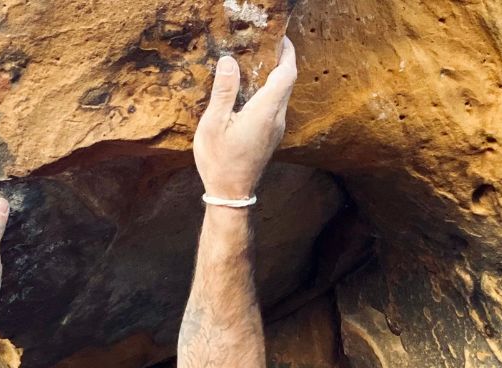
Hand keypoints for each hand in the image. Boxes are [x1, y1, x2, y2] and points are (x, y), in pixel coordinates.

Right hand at [193, 38, 296, 201]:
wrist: (230, 195)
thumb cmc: (219, 162)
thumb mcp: (214, 124)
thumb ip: (224, 91)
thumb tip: (230, 61)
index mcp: (265, 112)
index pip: (287, 73)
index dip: (286, 52)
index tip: (278, 37)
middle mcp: (276, 119)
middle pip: (287, 81)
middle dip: (280, 60)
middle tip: (263, 45)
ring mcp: (276, 129)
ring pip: (282, 94)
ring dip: (274, 77)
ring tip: (254, 64)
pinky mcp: (271, 137)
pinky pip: (276, 107)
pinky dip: (269, 92)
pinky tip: (250, 92)